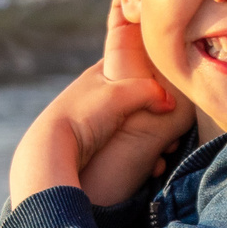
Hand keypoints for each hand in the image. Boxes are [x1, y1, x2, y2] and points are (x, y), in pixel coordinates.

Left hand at [8, 0, 194, 207]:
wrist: (51, 151)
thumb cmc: (83, 115)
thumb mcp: (120, 94)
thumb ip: (151, 91)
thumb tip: (171, 103)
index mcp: (102, 73)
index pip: (136, 61)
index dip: (156, 71)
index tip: (173, 87)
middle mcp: (100, 94)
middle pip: (142, 99)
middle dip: (161, 116)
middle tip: (175, 131)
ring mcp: (99, 120)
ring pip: (139, 127)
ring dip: (156, 142)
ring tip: (166, 153)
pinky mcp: (99, 144)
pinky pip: (131, 149)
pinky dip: (146, 157)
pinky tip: (153, 167)